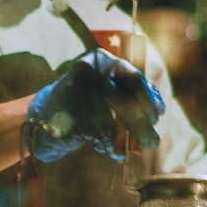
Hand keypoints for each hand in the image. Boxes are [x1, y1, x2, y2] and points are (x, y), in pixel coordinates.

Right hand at [26, 48, 164, 161]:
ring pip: (107, 124)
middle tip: (153, 142)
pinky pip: (91, 134)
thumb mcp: (111, 88)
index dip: (149, 99)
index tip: (157, 116)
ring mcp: (72, 92)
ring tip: (119, 145)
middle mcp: (88, 71)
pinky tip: (102, 144)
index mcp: (103, 60)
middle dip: (140, 125)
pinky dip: (102, 143)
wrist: (48, 110)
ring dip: (118, 139)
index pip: (134, 78)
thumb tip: (159, 109)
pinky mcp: (62, 114)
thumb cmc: (89, 99)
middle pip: (123, 102)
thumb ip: (134, 93)